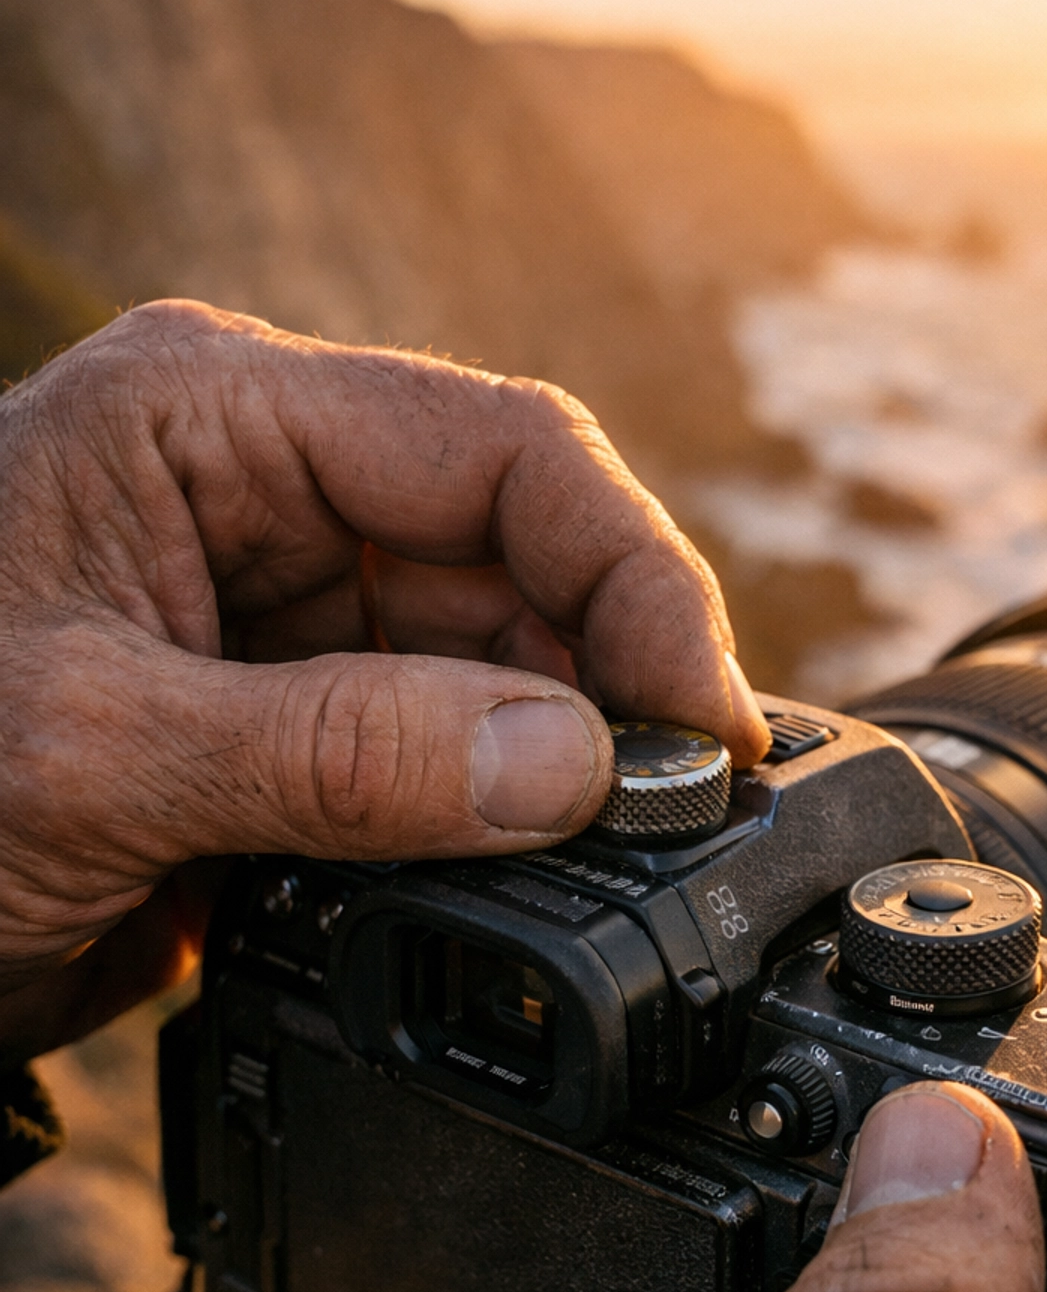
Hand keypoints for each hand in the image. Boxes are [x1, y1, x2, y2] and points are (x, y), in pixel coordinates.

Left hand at [0, 300, 767, 1058]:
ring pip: (498, 655)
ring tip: (608, 861)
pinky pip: (440, 740)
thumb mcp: (102, 758)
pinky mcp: (289, 713)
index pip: (500, 449)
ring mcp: (280, 603)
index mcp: (213, 416)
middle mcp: (265, 485)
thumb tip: (577, 765)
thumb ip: (349, 753)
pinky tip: (528, 874)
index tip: (698, 719)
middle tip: (673, 818)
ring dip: (561, 755)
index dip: (631, 572)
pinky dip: (495, 812)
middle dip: (607, 678)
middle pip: (520, 551)